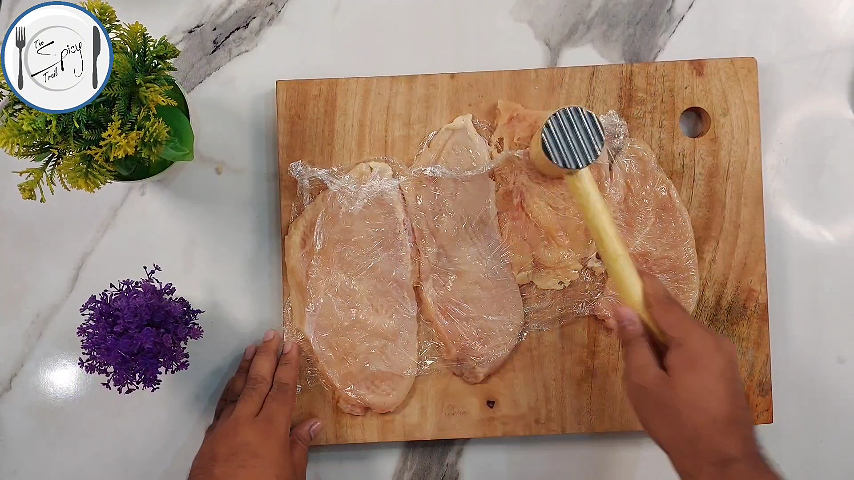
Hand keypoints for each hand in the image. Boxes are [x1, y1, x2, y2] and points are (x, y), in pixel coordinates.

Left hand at [189, 330, 320, 479]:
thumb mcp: (291, 474)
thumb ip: (299, 445)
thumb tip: (312, 423)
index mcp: (270, 429)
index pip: (282, 389)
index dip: (288, 365)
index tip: (292, 346)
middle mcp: (245, 421)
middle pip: (258, 380)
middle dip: (266, 355)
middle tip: (272, 334)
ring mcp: (225, 427)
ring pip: (237, 389)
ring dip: (245, 366)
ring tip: (251, 348)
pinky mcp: (211, 437)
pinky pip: (223, 404)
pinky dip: (230, 389)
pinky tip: (234, 383)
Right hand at [613, 273, 778, 479]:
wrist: (722, 462)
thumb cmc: (680, 424)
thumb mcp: (644, 384)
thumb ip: (634, 344)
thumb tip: (623, 311)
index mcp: (694, 340)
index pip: (663, 300)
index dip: (642, 282)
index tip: (628, 266)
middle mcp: (714, 341)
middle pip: (673, 319)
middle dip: (646, 320)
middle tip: (621, 329)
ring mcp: (724, 357)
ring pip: (683, 337)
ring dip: (660, 342)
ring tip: (642, 368)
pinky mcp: (726, 372)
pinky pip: (695, 351)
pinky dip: (675, 354)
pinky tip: (662, 377)